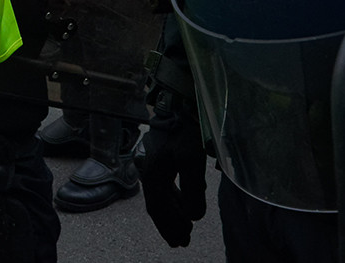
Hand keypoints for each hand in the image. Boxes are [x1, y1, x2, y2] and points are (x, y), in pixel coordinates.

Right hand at [134, 102, 207, 246]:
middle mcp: (150, 171)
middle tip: (183, 242)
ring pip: (161, 196)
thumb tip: (194, 216)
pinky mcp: (163, 158)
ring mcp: (154, 164)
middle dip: (170, 225)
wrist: (180, 102)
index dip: (170, 227)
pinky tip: (185, 202)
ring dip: (172, 213)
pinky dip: (174, 199)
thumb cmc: (185, 129)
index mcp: (153, 174)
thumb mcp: (191, 159)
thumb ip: (192, 189)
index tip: (182, 241)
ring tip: (185, 227)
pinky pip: (165, 186)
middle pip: (157, 205)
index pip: (159, 208)